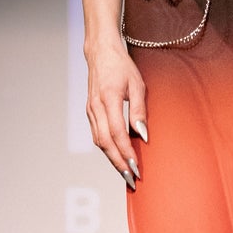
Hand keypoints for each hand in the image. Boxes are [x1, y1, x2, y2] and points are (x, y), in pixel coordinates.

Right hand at [85, 38, 146, 191]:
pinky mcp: (90, 112)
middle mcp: (96, 107)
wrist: (101, 53)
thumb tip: (142, 135)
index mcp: (109, 99)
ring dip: (112, 159)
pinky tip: (117, 156)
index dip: (126, 152)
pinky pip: (97, 135)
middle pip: (105, 143)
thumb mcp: (138, 84)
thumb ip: (139, 111)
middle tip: (131, 179)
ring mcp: (90, 110)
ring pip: (99, 141)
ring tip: (126, 172)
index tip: (136, 167)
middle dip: (118, 163)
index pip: (117, 133)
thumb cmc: (122, 67)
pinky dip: (107, 148)